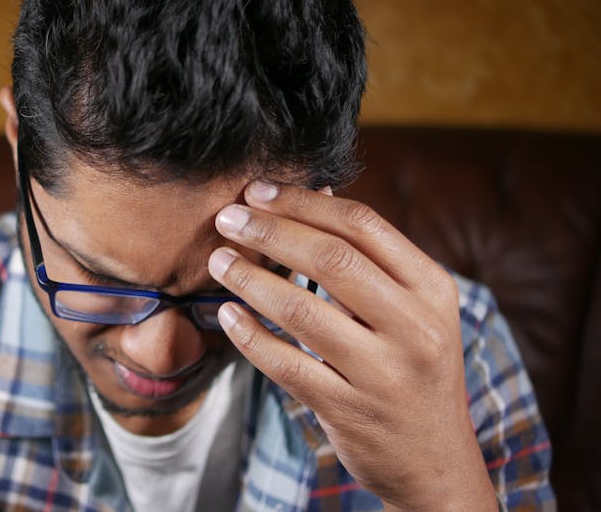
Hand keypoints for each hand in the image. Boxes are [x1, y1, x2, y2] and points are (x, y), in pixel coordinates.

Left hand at [207, 181, 494, 509]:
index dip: (304, 202)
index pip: (362, 225)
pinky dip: (250, 336)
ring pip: (301, 310)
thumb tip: (315, 193)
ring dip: (250, 278)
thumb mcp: (415, 309)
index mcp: (432, 288)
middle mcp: (415, 327)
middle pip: (330, 259)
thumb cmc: (413, 367)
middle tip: (226, 217)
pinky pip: (286, 364)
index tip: (258, 191)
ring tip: (218, 261)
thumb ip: (370, 258)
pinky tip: (228, 316)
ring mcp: (384, 372)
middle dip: (269, 231)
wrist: (435, 460)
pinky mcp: (350, 410)